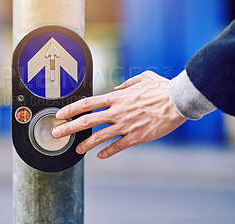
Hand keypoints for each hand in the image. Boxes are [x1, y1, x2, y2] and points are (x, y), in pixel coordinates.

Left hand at [51, 71, 186, 158]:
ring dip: (85, 144)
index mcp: (116, 98)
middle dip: (69, 128)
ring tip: (76, 149)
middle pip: (87, 121)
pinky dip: (107, 152)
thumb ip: (126, 84)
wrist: (178, 101)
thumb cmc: (161, 88)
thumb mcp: (142, 78)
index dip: (71, 109)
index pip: (87, 104)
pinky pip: (117, 146)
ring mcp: (125, 126)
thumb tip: (114, 90)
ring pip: (99, 137)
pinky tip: (100, 155)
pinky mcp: (136, 137)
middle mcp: (117, 112)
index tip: (60, 114)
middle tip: (57, 133)